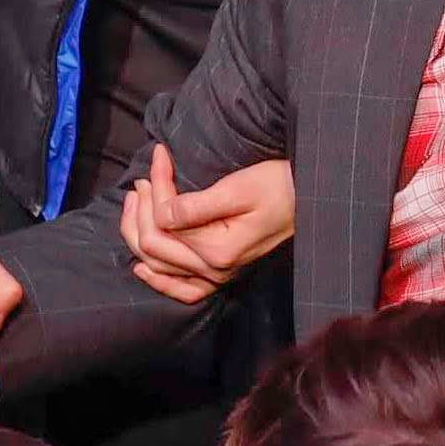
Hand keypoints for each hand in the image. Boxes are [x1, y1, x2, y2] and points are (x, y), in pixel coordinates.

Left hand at [120, 145, 296, 303]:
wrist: (307, 199)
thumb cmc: (277, 188)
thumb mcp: (238, 189)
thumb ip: (196, 206)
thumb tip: (160, 213)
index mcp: (217, 250)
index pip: (164, 223)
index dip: (156, 187)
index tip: (159, 155)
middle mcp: (214, 271)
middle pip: (154, 245)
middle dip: (143, 207)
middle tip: (144, 176)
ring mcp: (217, 276)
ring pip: (158, 265)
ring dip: (138, 232)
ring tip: (137, 199)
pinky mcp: (221, 274)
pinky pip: (183, 290)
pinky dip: (158, 280)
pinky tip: (141, 266)